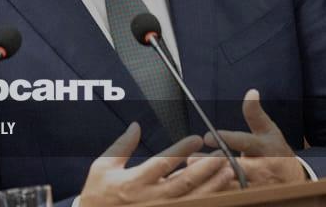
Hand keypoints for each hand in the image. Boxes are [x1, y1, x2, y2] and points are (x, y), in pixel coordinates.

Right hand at [77, 122, 232, 205]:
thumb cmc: (98, 195)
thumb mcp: (102, 167)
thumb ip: (122, 146)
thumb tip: (136, 125)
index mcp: (134, 181)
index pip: (162, 163)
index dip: (181, 150)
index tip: (196, 138)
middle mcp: (150, 198)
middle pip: (184, 182)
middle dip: (206, 167)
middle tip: (222, 153)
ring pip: (192, 199)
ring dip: (212, 185)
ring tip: (227, 171)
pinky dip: (206, 201)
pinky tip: (219, 193)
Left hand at [197, 89, 306, 188]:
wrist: (294, 180)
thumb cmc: (277, 152)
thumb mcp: (270, 131)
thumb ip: (255, 114)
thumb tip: (251, 92)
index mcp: (264, 149)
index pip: (245, 143)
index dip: (227, 139)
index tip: (207, 136)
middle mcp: (261, 170)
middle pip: (235, 168)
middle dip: (213, 165)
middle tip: (191, 160)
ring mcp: (256, 187)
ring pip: (230, 186)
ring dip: (209, 181)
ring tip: (189, 173)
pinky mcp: (251, 199)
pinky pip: (230, 197)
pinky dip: (213, 192)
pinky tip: (196, 187)